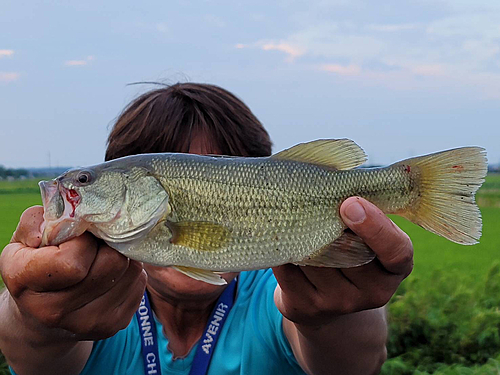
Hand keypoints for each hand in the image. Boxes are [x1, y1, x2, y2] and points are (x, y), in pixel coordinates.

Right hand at [0, 206, 146, 340]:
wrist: (41, 315)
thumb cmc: (35, 263)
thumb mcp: (24, 238)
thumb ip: (38, 221)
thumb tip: (66, 219)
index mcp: (24, 281)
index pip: (72, 261)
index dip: (83, 241)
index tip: (80, 236)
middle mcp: (53, 311)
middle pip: (111, 264)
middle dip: (109, 244)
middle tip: (98, 241)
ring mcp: (86, 323)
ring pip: (130, 271)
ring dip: (122, 256)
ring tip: (104, 254)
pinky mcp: (112, 326)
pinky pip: (138, 283)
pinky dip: (130, 272)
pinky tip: (112, 271)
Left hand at [273, 196, 412, 325]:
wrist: (329, 298)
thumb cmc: (351, 246)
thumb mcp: (370, 231)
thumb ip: (366, 206)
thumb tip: (339, 171)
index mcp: (395, 266)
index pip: (395, 251)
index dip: (375, 227)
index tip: (351, 202)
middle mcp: (372, 291)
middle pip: (345, 250)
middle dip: (325, 222)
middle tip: (309, 199)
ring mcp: (339, 304)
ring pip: (312, 258)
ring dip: (299, 233)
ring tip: (295, 219)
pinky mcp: (306, 308)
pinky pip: (287, 270)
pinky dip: (281, 250)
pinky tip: (282, 240)